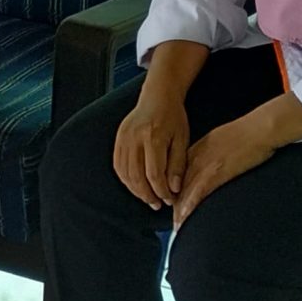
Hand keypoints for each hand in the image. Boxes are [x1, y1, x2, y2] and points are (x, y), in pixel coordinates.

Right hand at [114, 87, 191, 210]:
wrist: (157, 96)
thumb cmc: (173, 117)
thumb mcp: (182, 140)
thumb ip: (177, 165)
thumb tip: (174, 189)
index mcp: (153, 137)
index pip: (154, 175)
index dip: (161, 192)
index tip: (169, 199)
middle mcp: (134, 138)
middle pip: (137, 177)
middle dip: (148, 195)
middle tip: (157, 204)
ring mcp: (123, 138)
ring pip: (125, 173)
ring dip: (136, 190)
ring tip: (148, 198)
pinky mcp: (118, 139)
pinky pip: (118, 165)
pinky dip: (126, 179)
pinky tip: (136, 185)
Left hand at [171, 112, 281, 227]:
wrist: (260, 129)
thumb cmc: (247, 134)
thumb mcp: (219, 141)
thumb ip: (209, 154)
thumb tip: (208, 167)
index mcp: (196, 149)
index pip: (177, 174)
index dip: (173, 191)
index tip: (172, 205)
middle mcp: (195, 157)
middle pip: (176, 184)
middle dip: (173, 205)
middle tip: (172, 222)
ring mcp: (204, 165)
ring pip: (184, 191)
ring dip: (179, 211)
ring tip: (176, 227)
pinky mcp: (216, 172)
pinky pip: (198, 192)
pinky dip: (189, 206)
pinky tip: (184, 217)